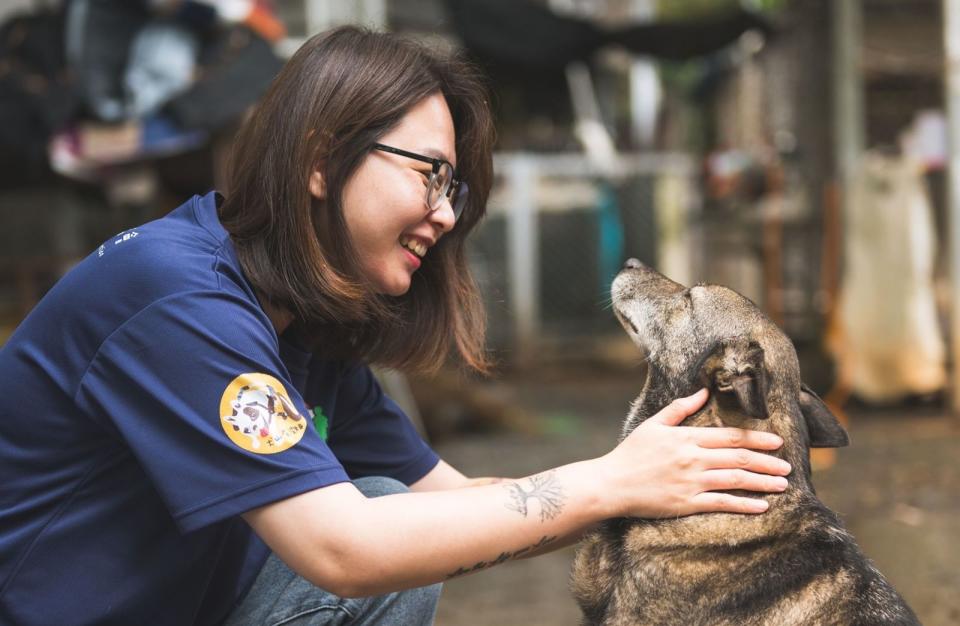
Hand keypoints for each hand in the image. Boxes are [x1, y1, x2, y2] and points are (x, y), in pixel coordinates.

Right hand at [598, 389, 790, 517]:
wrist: (611, 484)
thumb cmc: (631, 453)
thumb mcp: (653, 424)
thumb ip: (680, 408)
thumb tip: (704, 391)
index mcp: (686, 438)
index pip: (730, 436)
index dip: (757, 439)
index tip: (777, 442)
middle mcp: (693, 459)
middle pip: (738, 458)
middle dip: (767, 462)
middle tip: (788, 466)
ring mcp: (691, 482)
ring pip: (735, 479)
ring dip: (762, 482)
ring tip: (782, 485)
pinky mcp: (686, 503)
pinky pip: (721, 503)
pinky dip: (743, 504)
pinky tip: (761, 505)